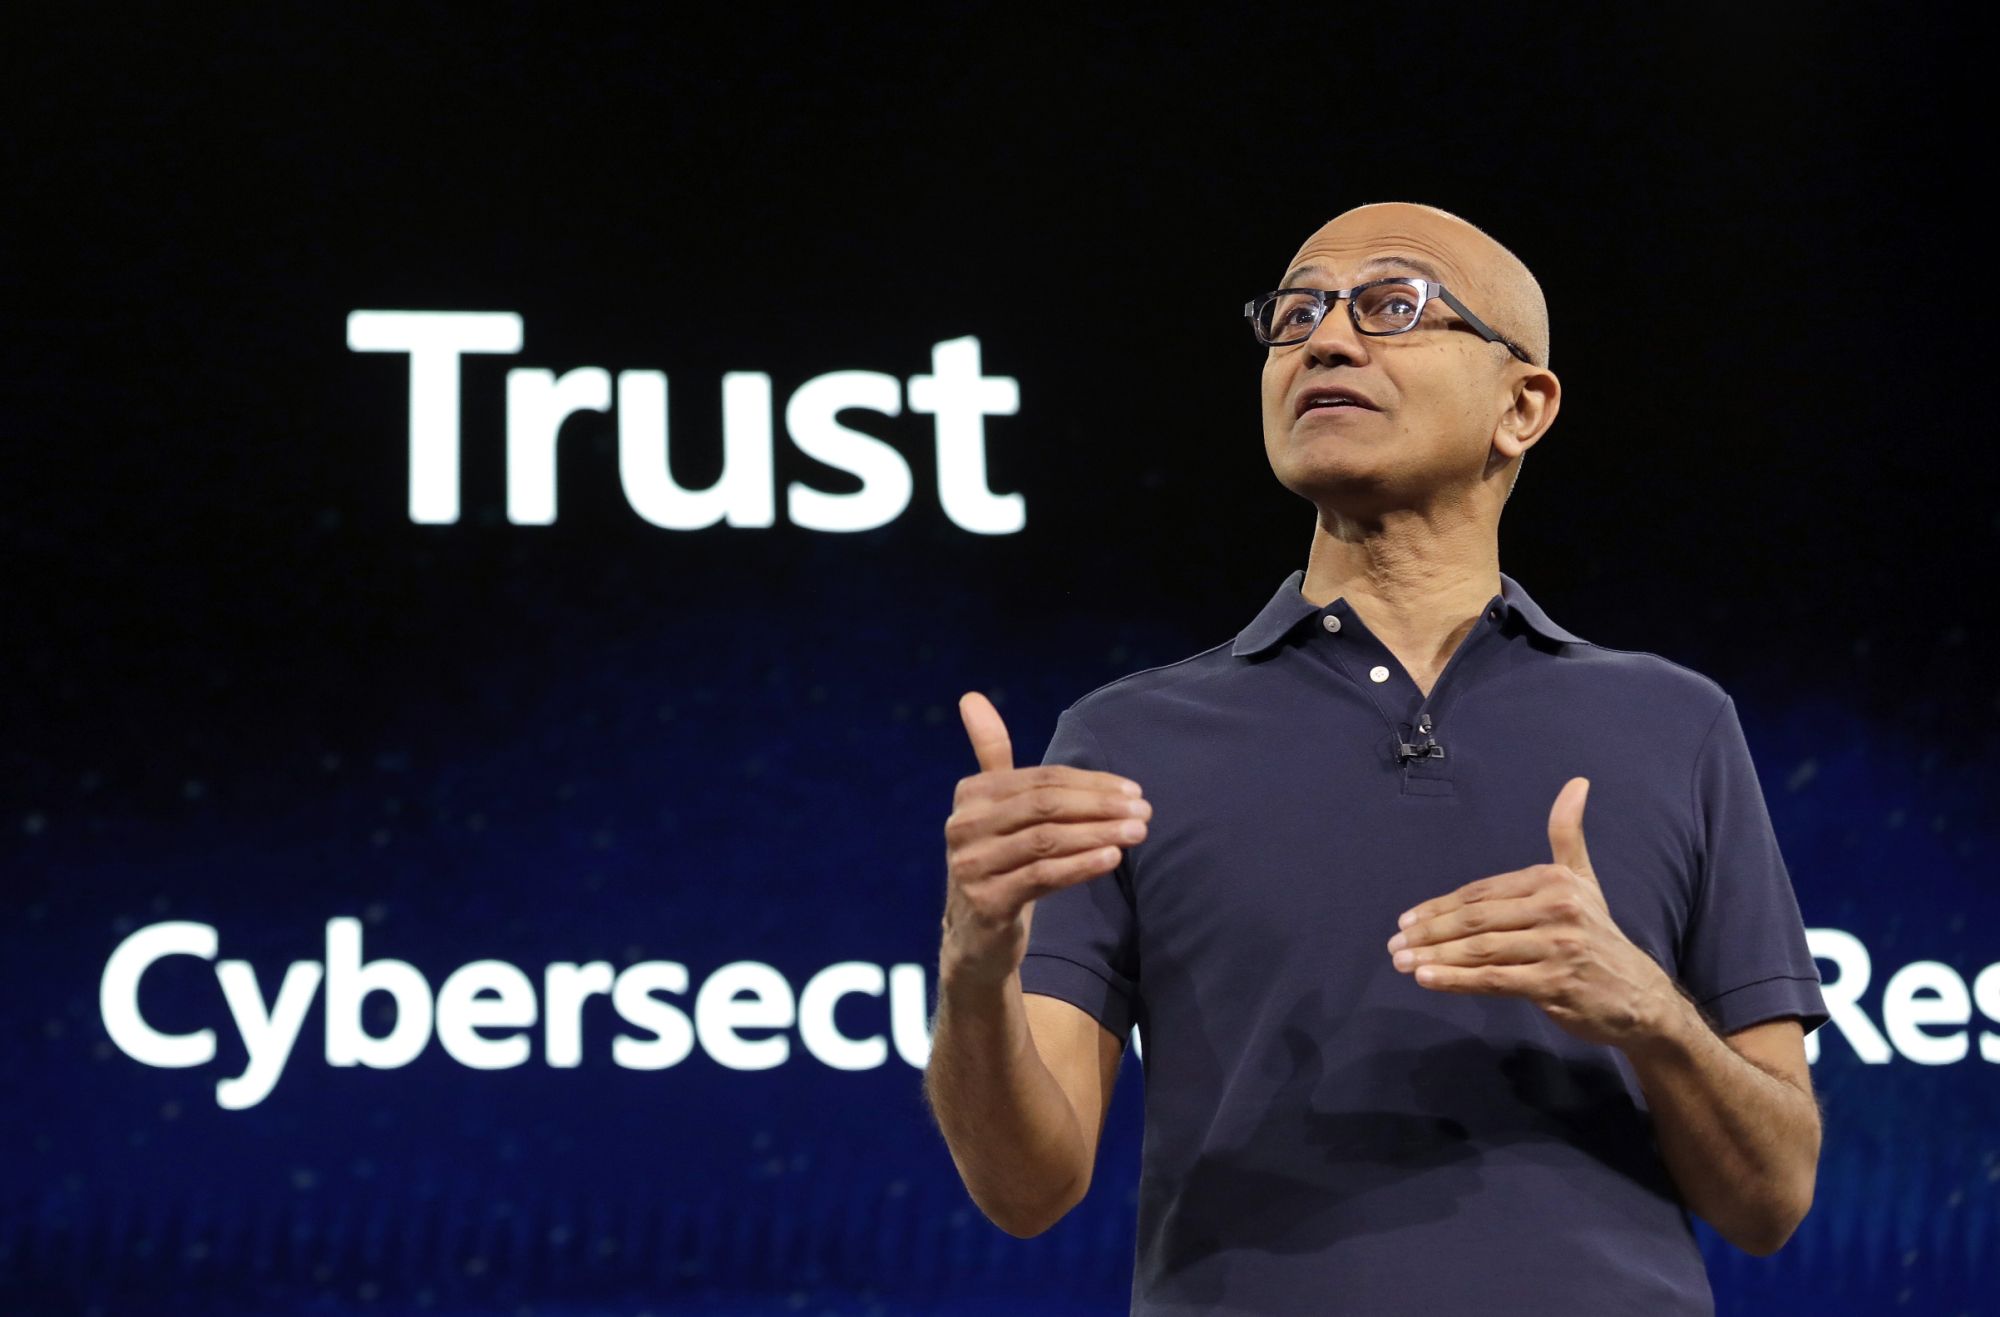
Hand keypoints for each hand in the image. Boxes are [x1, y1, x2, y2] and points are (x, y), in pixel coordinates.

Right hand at [941, 693, 1149, 989]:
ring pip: (1046, 840)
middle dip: (1099, 805)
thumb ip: (991, 754)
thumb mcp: (995, 809)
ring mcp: (971, 866)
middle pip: (1043, 805)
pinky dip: (1080, 865)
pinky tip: (1112, 858)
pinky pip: (1042, 876)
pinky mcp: (986, 902)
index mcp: (970, 795)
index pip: (1041, 779)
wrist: (976, 938)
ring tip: (1138, 832)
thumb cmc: (999, 862)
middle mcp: (963, 826)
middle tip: (1144, 810)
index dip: (1090, 782)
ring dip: (1099, 833)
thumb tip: (971, 696)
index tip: (1133, 789)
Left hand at [1385, 777, 1680, 1048]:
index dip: (1441, 905)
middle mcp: (1556, 908)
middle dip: (1430, 930)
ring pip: (1481, 949)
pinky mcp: (1554, 984)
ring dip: (1435, 955)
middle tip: (1394, 943)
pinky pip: (1494, 980)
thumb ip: (1567, 835)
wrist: (1638, 995)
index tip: (1407, 918)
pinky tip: (1427, 978)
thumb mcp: (1584, 879)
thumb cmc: (1597, 935)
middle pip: (1477, 919)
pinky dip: (1456, 980)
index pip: (1482, 892)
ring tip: (1401, 961)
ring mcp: (1556, 948)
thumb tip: (1577, 781)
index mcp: (1553, 880)